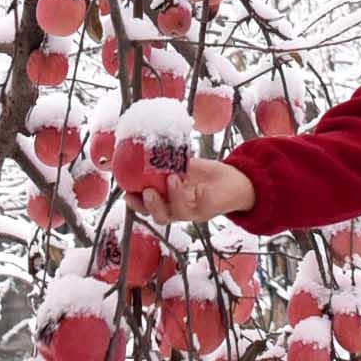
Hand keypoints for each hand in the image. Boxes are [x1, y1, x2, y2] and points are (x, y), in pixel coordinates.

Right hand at [127, 156, 255, 227]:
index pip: (147, 207)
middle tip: (142, 192)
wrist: (235, 180)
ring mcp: (192, 212)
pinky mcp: (206, 210)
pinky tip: (183, 182)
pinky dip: (185, 195)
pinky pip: (194, 207)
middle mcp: (178, 210)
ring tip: (167, 181)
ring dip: (167, 200)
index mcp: (168, 200)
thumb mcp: (183, 165)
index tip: (125, 192)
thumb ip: (166, 160)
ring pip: (173, 215)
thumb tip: (145, 143)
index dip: (134, 203)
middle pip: (158, 217)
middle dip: (146, 207)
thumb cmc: (206, 174)